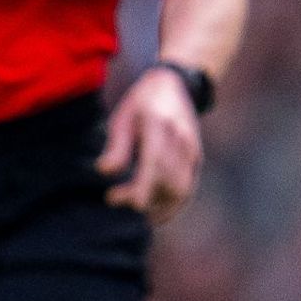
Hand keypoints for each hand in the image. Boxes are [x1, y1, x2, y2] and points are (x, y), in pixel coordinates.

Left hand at [99, 65, 205, 222]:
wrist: (172, 86)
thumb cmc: (140, 104)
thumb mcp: (122, 118)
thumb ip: (116, 146)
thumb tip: (104, 171)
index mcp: (160, 124)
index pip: (154, 162)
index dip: (144, 186)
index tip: (126, 202)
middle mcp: (181, 139)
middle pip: (165, 180)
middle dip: (140, 197)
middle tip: (112, 197)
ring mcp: (192, 150)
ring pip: (179, 189)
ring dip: (156, 205)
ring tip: (130, 204)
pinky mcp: (196, 160)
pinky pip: (187, 189)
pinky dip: (172, 206)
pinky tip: (153, 214)